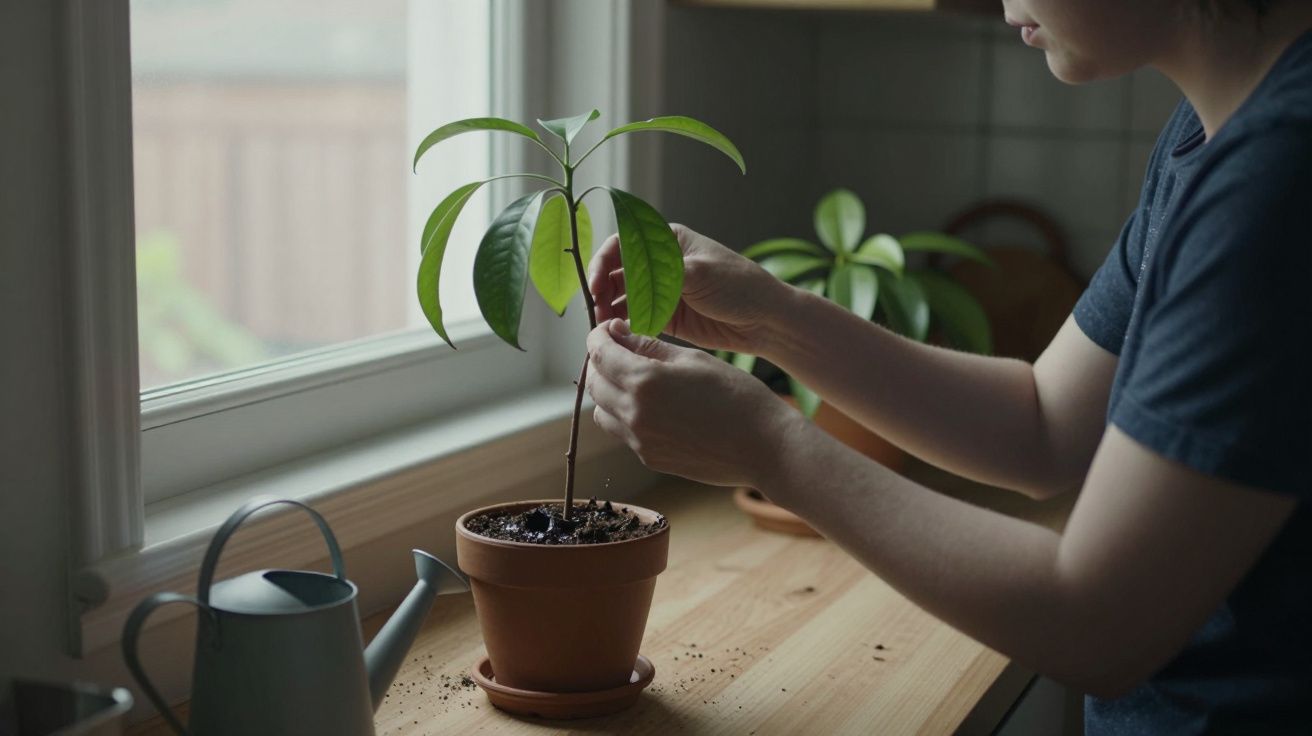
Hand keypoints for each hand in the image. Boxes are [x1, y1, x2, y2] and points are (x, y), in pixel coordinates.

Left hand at [585, 318, 794, 487]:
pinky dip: (625, 415)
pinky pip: (622, 432)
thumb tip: (620, 335)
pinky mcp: (650, 458)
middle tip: (620, 350)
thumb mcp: (694, 359)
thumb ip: (650, 348)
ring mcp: (640, 441)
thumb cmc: (736, 395)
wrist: (764, 446)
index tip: (608, 329)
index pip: (599, 353)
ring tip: (635, 380)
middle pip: (594, 383)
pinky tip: (653, 405)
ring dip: (609, 391)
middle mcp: (634, 414)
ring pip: (602, 411)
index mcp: (644, 381)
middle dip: (600, 362)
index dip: (598, 336)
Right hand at [588, 224, 787, 355]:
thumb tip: (622, 276)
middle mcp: (659, 263)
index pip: (622, 245)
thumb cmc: (739, 286)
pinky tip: (619, 337)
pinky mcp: (666, 316)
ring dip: (609, 311)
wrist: (765, 320)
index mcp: (667, 241)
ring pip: (622, 298)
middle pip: (616, 273)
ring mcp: (661, 290)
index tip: (595, 287)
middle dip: (602, 292)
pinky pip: (635, 318)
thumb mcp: (699, 274)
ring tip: (605, 330)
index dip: (602, 264)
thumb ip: (660, 273)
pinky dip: (624, 326)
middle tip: (597, 314)